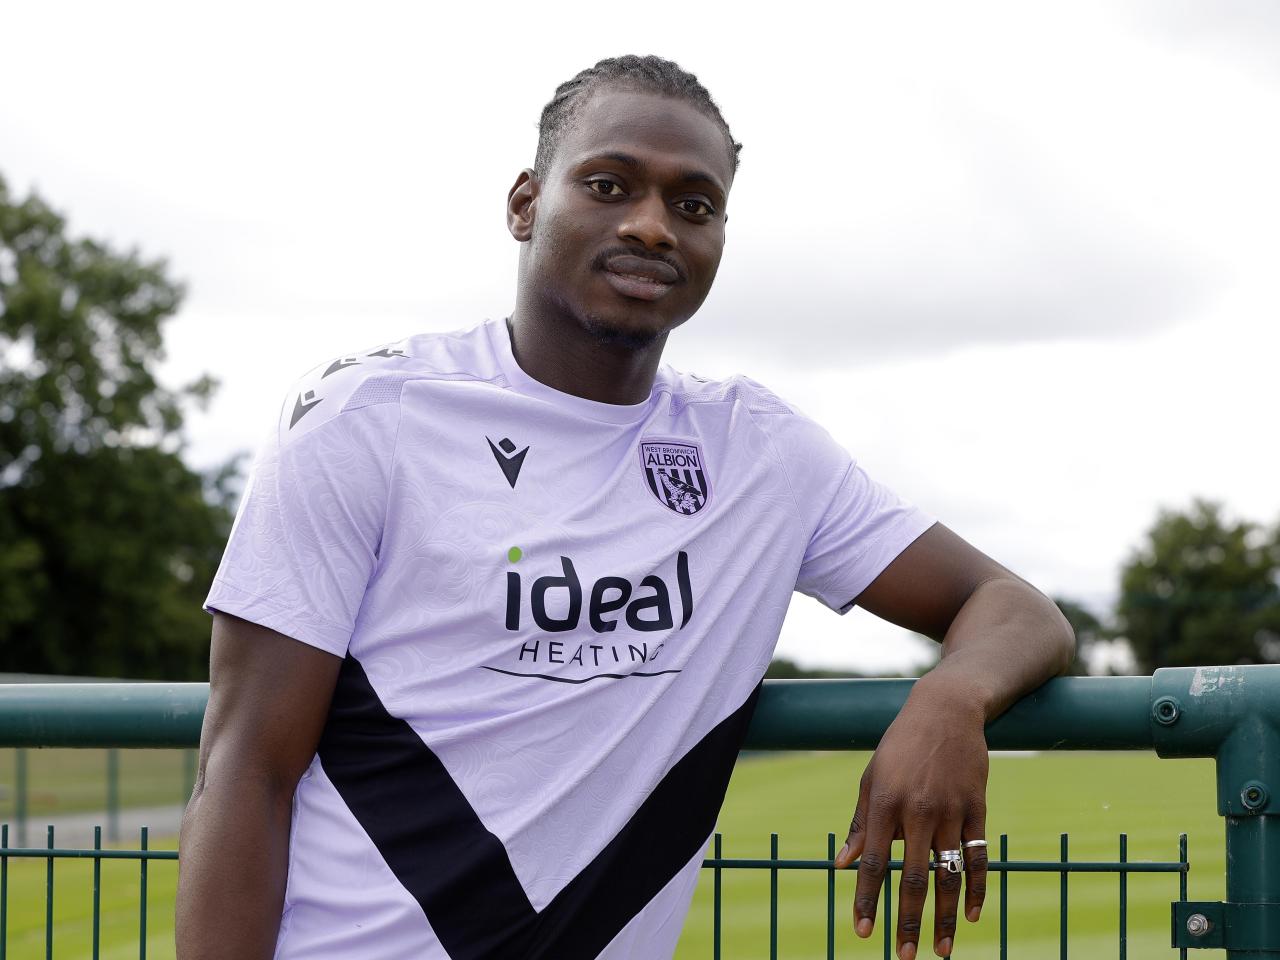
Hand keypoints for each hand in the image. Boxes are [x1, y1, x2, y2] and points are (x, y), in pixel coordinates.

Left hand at [833, 677, 989, 958]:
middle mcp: (917, 810)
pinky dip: (976, 889)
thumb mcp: (871, 777)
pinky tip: (971, 916)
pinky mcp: (977, 808)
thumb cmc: (900, 745)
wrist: (946, 710)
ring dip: (944, 916)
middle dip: (908, 921)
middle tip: (906, 955)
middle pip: (913, 877)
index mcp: (884, 803)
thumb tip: (844, 864)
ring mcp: (950, 810)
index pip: (874, 862)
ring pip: (948, 875)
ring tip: (941, 949)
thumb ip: (860, 823)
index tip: (864, 932)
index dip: (868, 900)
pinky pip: (978, 857)